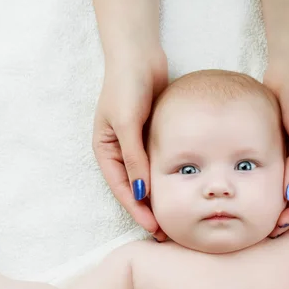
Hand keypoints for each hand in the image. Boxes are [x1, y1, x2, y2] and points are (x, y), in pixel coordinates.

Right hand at [93, 49, 167, 239]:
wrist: (139, 56)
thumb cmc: (126, 87)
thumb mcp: (127, 124)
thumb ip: (134, 158)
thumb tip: (141, 193)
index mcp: (106, 151)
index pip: (122, 189)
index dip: (138, 211)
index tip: (155, 228)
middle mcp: (120, 152)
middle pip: (135, 189)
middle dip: (149, 211)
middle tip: (168, 232)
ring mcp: (136, 145)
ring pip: (148, 179)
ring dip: (160, 198)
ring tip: (177, 217)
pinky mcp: (152, 137)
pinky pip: (160, 164)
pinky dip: (168, 179)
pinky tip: (182, 190)